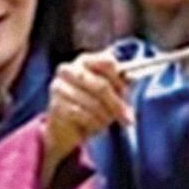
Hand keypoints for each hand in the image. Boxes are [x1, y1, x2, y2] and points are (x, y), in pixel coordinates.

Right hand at [41, 50, 131, 181]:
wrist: (64, 128)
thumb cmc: (90, 105)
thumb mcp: (107, 93)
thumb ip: (119, 83)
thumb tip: (133, 77)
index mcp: (84, 61)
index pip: (107, 62)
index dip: (120, 79)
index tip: (127, 93)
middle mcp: (68, 70)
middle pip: (101, 85)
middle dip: (116, 104)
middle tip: (128, 118)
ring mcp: (59, 87)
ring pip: (93, 103)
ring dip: (105, 117)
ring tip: (107, 123)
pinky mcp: (55, 105)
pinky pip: (82, 115)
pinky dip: (93, 123)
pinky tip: (95, 126)